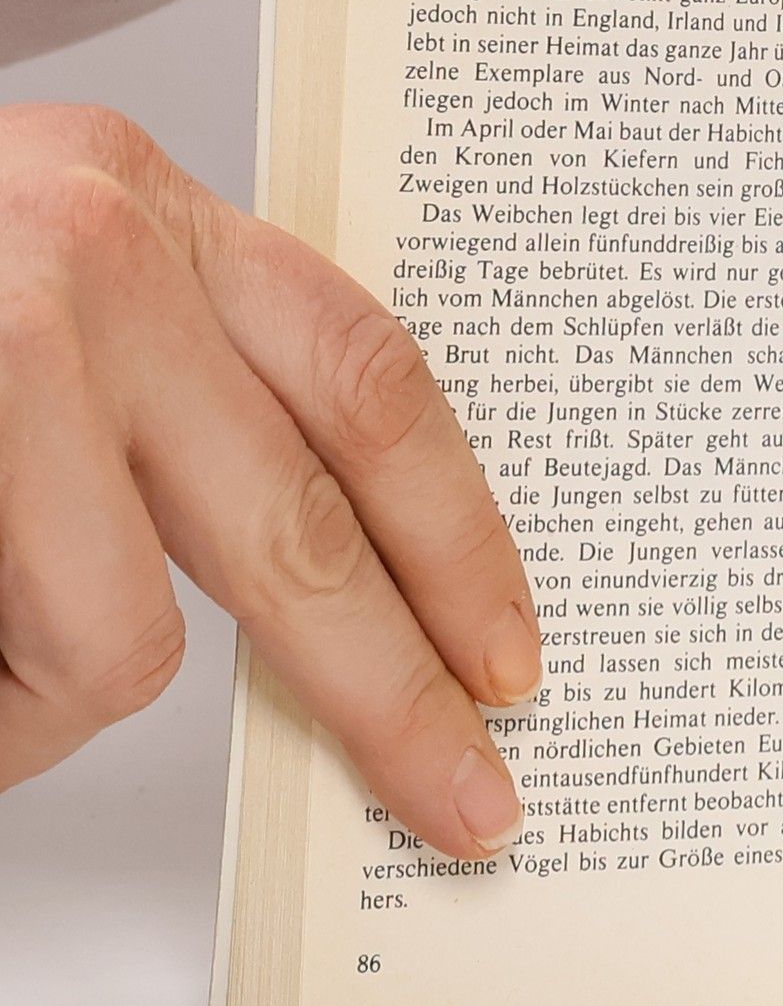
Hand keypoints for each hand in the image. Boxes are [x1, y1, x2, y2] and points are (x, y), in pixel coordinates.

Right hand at [0, 106, 534, 857]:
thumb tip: (345, 584)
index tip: (509, 656)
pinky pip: (0, 660)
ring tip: (4, 675)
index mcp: (148, 209)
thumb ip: (188, 393)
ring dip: (58, 700)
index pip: (372, 390)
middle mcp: (82, 261)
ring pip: (116, 637)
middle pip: (296, 533)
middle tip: (458, 795)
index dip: (460, 540)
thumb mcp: (64, 279)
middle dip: (389, 693)